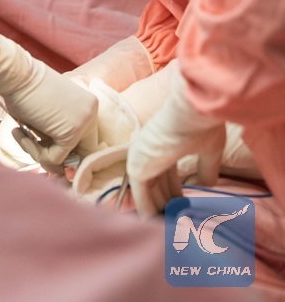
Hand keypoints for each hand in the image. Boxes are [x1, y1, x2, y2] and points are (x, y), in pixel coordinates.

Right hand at [0, 26, 97, 172]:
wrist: (14, 75)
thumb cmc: (23, 91)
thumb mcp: (48, 115)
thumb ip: (57, 136)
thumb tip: (65, 172)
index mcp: (88, 106)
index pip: (86, 142)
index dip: (67, 154)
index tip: (44, 153)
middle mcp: (92, 113)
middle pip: (82, 154)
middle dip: (57, 158)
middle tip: (33, 148)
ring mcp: (84, 122)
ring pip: (66, 159)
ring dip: (39, 153)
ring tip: (22, 134)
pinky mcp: (72, 132)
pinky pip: (55, 158)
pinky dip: (35, 151)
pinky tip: (21, 132)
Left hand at [127, 63, 225, 216]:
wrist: (191, 114)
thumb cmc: (201, 125)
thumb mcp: (209, 150)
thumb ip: (206, 169)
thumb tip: (205, 186)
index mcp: (163, 144)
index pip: (167, 174)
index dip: (175, 192)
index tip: (184, 210)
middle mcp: (149, 151)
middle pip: (157, 185)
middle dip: (167, 205)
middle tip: (177, 225)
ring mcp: (141, 158)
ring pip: (149, 192)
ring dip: (159, 212)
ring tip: (170, 232)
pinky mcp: (136, 167)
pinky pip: (140, 194)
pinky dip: (147, 211)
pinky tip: (154, 226)